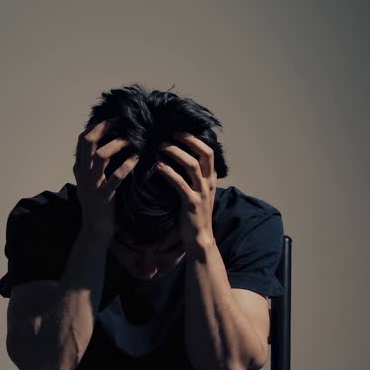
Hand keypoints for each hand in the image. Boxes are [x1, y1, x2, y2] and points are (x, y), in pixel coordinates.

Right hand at [73, 119, 138, 237]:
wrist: (94, 231)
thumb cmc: (97, 206)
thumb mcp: (88, 184)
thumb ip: (91, 168)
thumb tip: (103, 148)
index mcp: (80, 170)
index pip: (83, 140)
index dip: (96, 126)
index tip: (111, 118)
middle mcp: (83, 174)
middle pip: (88, 142)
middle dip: (103, 127)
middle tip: (120, 120)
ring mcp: (93, 185)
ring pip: (101, 156)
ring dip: (117, 144)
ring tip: (132, 139)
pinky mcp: (104, 197)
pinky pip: (116, 178)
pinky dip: (127, 165)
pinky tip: (137, 158)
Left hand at [153, 132, 216, 249]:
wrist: (199, 239)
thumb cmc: (193, 215)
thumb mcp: (197, 193)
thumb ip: (192, 178)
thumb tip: (176, 161)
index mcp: (210, 179)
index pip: (209, 152)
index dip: (196, 139)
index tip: (180, 131)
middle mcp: (208, 183)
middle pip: (204, 154)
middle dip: (189, 140)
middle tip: (172, 133)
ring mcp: (201, 193)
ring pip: (192, 166)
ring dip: (176, 153)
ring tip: (161, 146)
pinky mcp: (192, 203)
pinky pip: (181, 183)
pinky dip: (169, 173)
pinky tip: (158, 166)